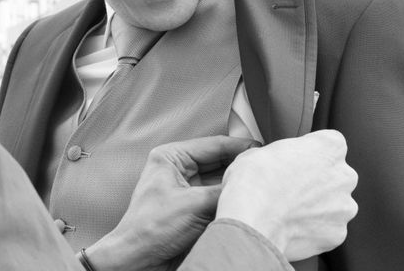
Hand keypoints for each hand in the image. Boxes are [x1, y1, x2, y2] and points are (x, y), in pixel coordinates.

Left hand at [86, 136, 258, 270]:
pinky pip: (217, 197)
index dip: (239, 146)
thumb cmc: (149, 229)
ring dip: (236, 183)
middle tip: (263, 168)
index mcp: (170, 157)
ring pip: (219, 180)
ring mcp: (186, 189)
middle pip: (218, 161)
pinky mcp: (192, 207)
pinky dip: (230, 198)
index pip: (212, 144)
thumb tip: (249, 180)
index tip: (261, 149)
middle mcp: (178, 170)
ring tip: (258, 183)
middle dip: (239, 165)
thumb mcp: (194, 204)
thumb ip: (224, 190)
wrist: (140, 261)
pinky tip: (245, 199)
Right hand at [216, 129, 358, 261]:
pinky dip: (313, 228)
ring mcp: (343, 207)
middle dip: (317, 180)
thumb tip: (273, 162)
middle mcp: (343, 176)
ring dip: (317, 206)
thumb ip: (280, 154)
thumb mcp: (258, 151)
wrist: (252, 223)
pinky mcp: (337, 234)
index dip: (310, 151)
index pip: (330, 142)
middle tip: (290, 186)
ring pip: (334, 204)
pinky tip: (290, 226)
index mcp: (329, 147)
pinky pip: (328, 228)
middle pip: (336, 174)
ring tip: (288, 209)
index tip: (296, 159)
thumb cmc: (253, 183)